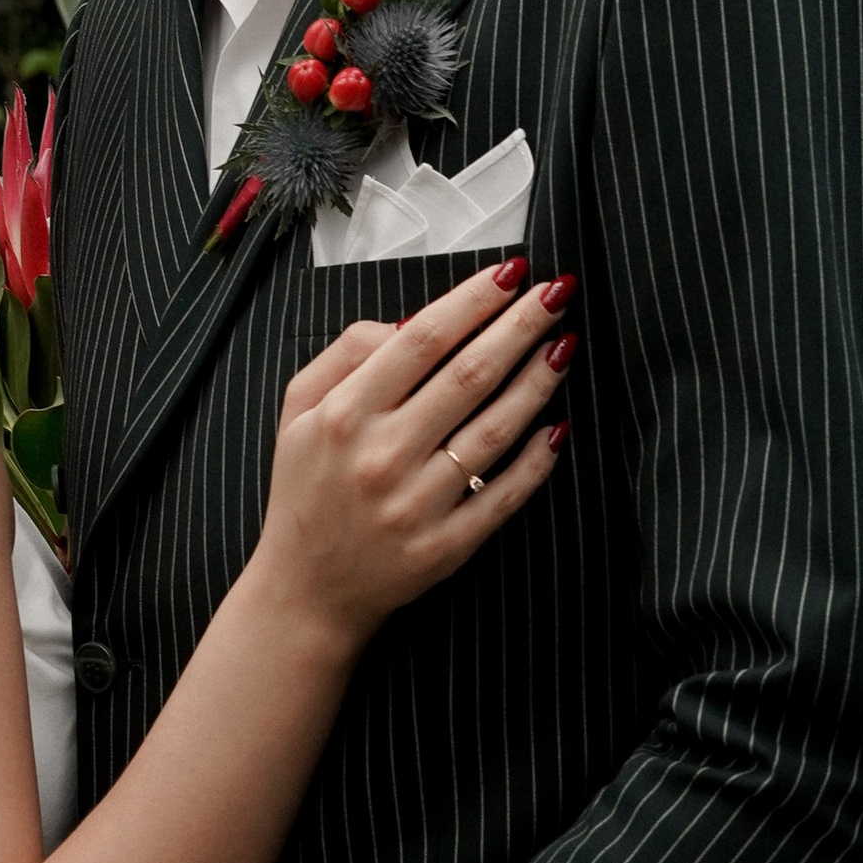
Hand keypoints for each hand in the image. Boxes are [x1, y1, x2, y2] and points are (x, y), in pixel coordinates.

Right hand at [253, 257, 574, 651]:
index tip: (512, 272)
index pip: (422, 340)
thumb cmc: (306, 489)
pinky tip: (560, 426)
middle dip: (520, 326)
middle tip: (557, 292)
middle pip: (468, 375)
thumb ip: (345, 354)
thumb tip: (408, 322)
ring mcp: (416, 505)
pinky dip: (536, 462)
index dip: (473, 301)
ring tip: (565, 345)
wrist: (306, 591)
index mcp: (344, 414)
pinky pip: (503, 496)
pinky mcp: (444, 547)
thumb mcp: (297, 410)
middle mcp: (381, 456)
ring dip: (538, 382)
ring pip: (494, 430)